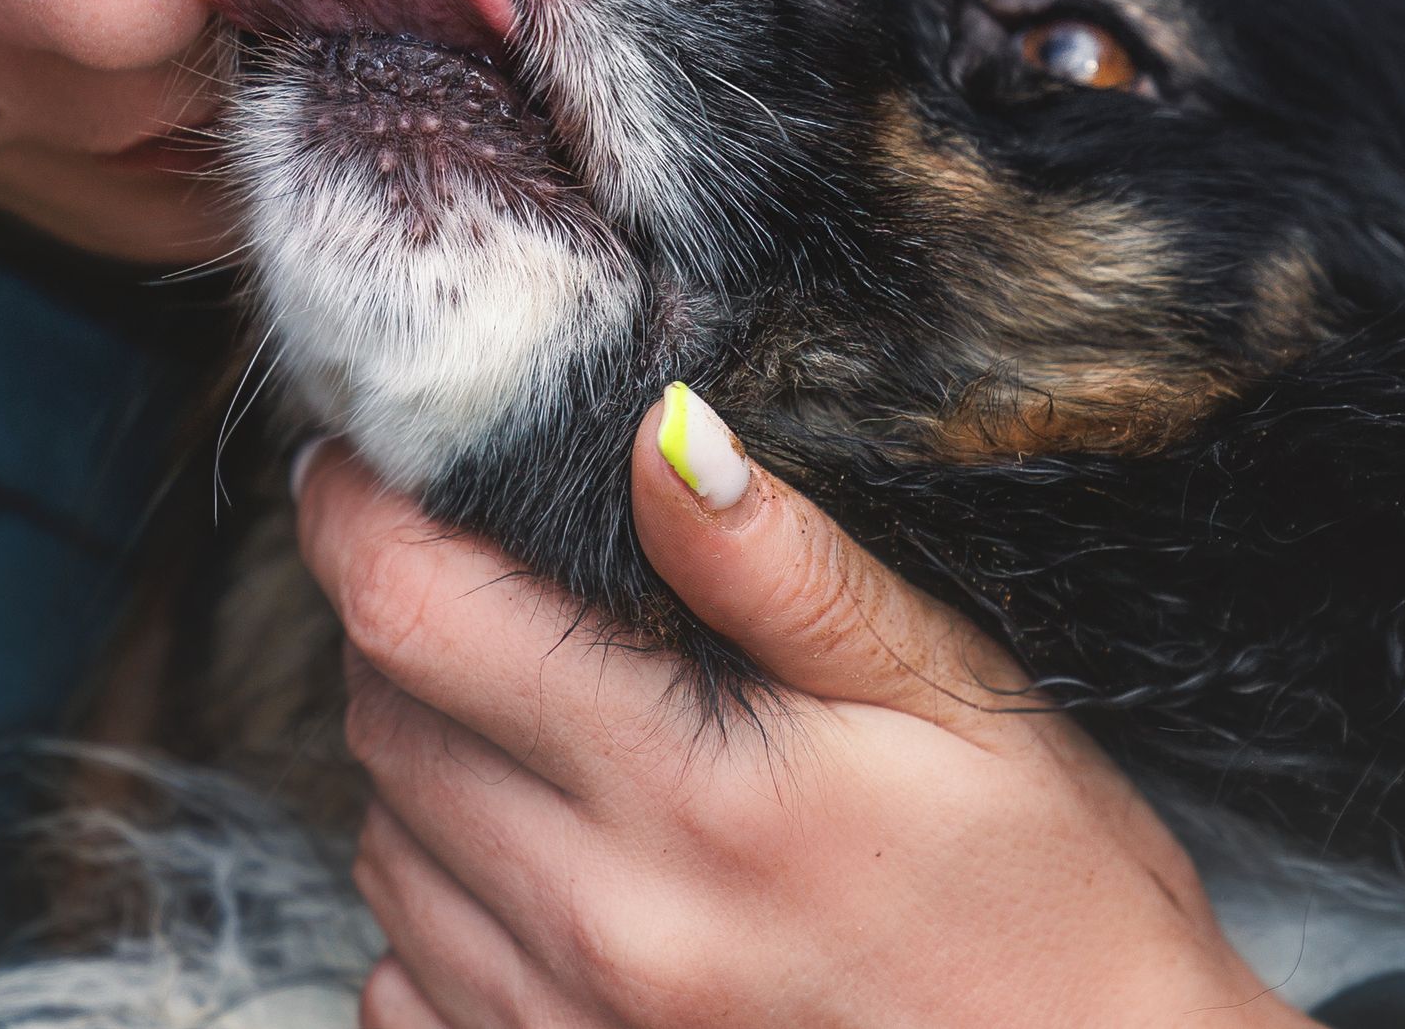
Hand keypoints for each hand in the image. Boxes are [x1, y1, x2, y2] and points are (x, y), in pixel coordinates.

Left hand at [289, 395, 1311, 1028]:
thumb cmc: (1049, 904)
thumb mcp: (954, 702)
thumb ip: (784, 570)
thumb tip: (660, 435)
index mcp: (687, 796)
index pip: (414, 612)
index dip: (355, 511)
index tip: (363, 456)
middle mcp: (598, 925)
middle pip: (376, 721)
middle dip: (404, 621)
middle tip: (494, 581)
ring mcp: (565, 1027)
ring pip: (381, 849)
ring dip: (422, 764)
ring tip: (542, 725)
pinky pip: (403, 986)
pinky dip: (436, 911)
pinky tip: (542, 870)